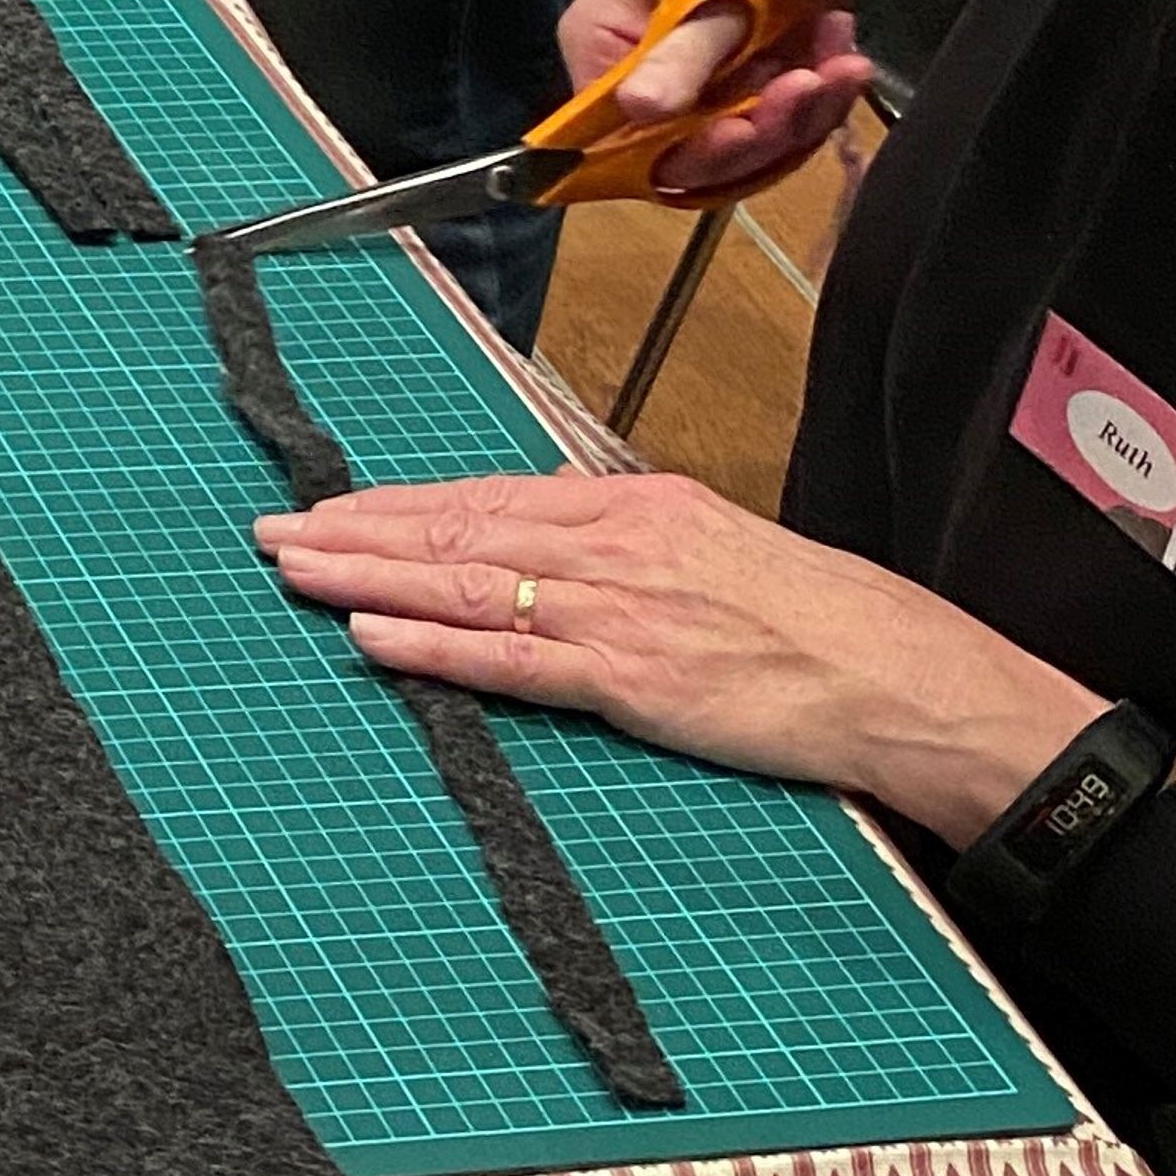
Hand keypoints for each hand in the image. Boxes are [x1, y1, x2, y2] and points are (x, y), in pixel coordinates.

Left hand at [251, 469, 1095, 843]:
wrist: (902, 678)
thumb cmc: (825, 626)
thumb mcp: (721, 554)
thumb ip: (632, 551)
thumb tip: (553, 554)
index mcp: (639, 506)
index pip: (492, 496)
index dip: (402, 503)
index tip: (334, 507)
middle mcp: (619, 544)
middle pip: (460, 527)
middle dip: (357, 529)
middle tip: (273, 531)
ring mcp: (621, 611)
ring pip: (467, 583)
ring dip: (368, 576)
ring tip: (293, 570)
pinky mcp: (632, 680)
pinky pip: (511, 659)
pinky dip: (433, 646)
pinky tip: (369, 635)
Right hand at [563, 0, 876, 202]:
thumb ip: (681, 55)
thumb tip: (636, 108)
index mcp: (600, 43)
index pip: (614, 137)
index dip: (677, 152)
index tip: (742, 133)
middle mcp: (636, 77)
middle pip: (684, 156)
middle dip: (758, 129)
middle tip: (806, 84)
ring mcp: (697, 88)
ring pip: (742, 152)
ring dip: (800, 115)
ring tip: (838, 62)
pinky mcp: (749, 92)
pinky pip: (778, 134)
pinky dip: (818, 103)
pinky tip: (841, 56)